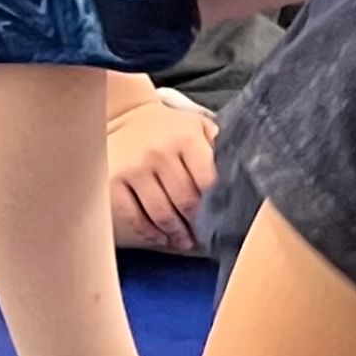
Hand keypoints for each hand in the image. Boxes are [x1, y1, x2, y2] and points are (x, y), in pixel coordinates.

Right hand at [108, 94, 214, 255]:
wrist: (127, 114)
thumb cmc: (171, 129)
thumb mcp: (199, 127)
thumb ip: (219, 148)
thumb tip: (241, 180)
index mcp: (185, 138)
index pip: (207, 183)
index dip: (215, 206)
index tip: (219, 219)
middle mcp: (159, 152)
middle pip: (185, 202)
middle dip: (196, 224)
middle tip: (203, 236)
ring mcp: (134, 168)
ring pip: (161, 214)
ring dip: (175, 233)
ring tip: (184, 240)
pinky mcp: (114, 181)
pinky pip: (133, 216)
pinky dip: (149, 232)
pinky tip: (160, 236)